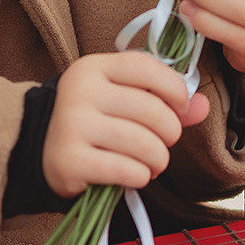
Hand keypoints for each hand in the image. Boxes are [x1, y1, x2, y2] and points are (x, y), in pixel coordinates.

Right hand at [42, 53, 210, 198]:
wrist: (42, 148)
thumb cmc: (93, 120)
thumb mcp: (123, 99)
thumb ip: (165, 100)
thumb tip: (202, 105)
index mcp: (94, 68)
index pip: (146, 67)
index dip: (175, 88)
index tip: (181, 105)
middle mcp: (80, 92)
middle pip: (151, 110)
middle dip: (170, 133)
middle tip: (163, 143)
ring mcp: (72, 126)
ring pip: (143, 144)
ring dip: (158, 160)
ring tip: (152, 163)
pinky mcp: (70, 160)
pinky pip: (127, 170)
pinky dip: (140, 176)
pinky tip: (134, 175)